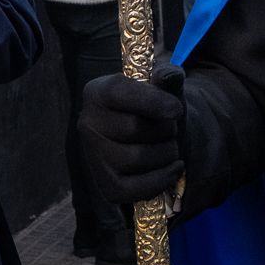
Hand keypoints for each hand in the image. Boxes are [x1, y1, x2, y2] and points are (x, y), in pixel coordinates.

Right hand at [80, 64, 185, 202]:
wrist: (151, 136)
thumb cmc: (155, 107)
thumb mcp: (162, 87)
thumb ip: (168, 77)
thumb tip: (170, 74)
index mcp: (98, 91)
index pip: (122, 94)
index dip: (153, 102)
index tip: (177, 110)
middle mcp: (87, 123)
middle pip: (135, 128)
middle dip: (165, 129)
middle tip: (171, 128)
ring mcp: (93, 156)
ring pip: (138, 158)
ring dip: (167, 153)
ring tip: (170, 146)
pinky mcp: (105, 185)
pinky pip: (134, 189)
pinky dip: (161, 180)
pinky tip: (174, 168)